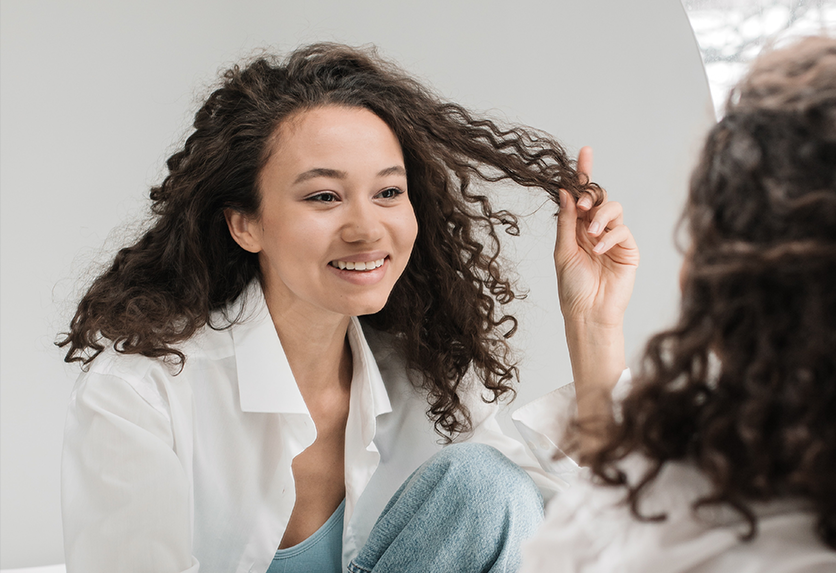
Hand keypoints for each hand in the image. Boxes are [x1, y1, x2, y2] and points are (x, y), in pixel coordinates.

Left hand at [554, 147, 638, 327]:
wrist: (588, 313)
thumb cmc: (572, 287)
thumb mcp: (563, 251)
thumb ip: (566, 221)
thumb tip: (565, 192)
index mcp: (576, 227)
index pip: (582, 195)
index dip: (583, 173)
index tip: (585, 152)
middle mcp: (595, 229)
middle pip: (600, 197)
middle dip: (593, 195)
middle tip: (584, 204)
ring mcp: (613, 238)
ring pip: (614, 209)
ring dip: (602, 215)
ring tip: (592, 232)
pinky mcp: (628, 249)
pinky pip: (623, 230)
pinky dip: (610, 236)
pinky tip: (600, 249)